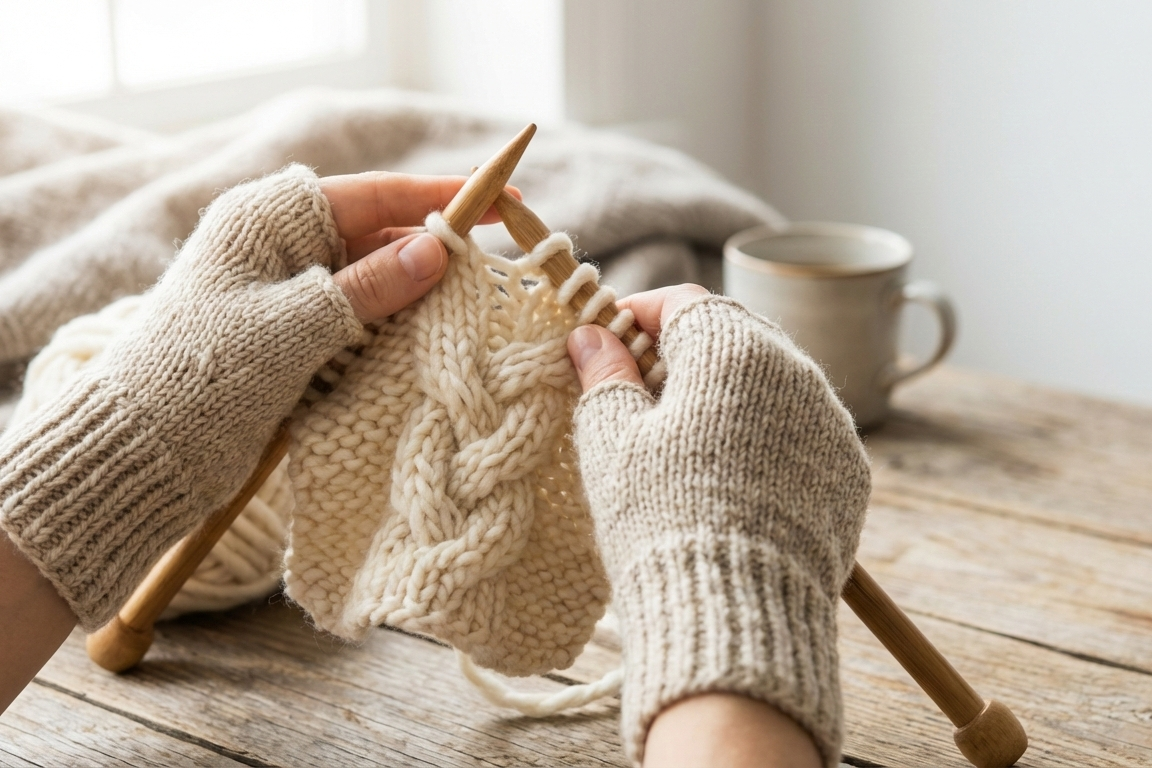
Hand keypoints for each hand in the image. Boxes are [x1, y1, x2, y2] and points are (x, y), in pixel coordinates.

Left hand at [0, 168, 518, 716]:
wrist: (142, 453)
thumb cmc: (205, 376)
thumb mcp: (294, 325)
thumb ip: (369, 288)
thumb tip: (438, 249)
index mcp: (267, 220)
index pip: (370, 194)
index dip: (439, 196)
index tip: (501, 199)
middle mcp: (279, 247)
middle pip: (377, 237)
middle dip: (433, 255)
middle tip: (496, 275)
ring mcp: (286, 293)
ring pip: (372, 284)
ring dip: (416, 299)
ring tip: (474, 313)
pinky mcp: (292, 337)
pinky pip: (357, 322)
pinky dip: (391, 332)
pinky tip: (428, 346)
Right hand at [567, 286, 870, 767]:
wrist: (737, 615)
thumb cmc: (659, 519)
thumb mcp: (612, 441)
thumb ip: (604, 375)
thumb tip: (590, 334)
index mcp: (733, 348)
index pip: (683, 303)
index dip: (637, 314)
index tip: (606, 338)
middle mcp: (796, 371)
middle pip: (733, 334)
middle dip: (684, 349)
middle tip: (638, 387)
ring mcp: (831, 423)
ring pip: (771, 381)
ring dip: (727, 391)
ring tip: (682, 438)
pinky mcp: (849, 472)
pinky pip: (801, 430)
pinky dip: (765, 435)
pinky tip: (729, 475)